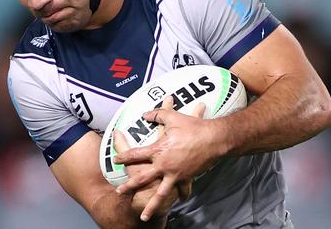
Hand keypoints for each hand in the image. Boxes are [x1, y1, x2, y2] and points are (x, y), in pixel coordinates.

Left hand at [114, 96, 219, 220]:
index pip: (135, 154)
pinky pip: (182, 189)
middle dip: (129, 186)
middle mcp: (164, 165)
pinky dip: (180, 195)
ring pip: (160, 194)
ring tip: (144, 217)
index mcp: (158, 151)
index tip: (115, 160)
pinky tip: (179, 201)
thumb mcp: (172, 117)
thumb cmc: (193, 127)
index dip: (124, 156)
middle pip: (142, 178)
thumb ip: (157, 115)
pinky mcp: (187, 178)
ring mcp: (175, 174)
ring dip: (151, 206)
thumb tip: (146, 114)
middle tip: (119, 192)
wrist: (214, 139)